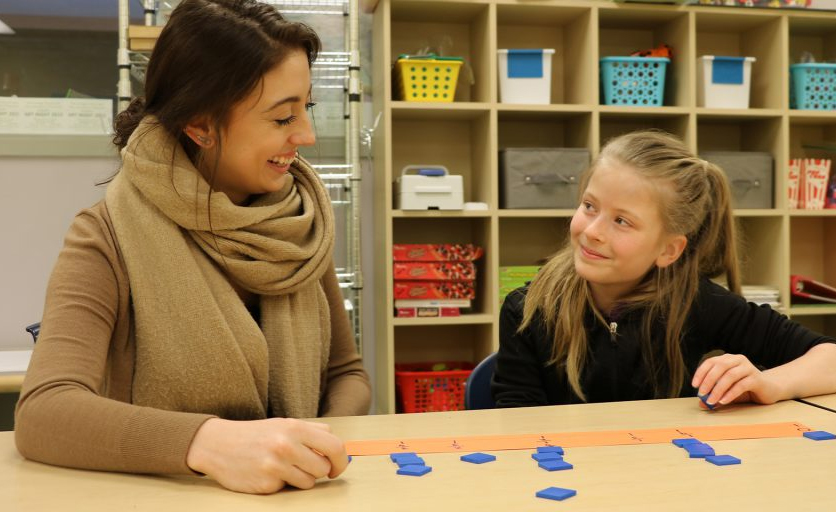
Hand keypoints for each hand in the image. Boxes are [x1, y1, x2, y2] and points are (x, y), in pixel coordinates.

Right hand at [186, 417, 348, 493]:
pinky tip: (267, 473)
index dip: (341, 460)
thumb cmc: (256, 435)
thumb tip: (340, 451)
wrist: (218, 444)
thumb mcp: (284, 425)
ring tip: (283, 467)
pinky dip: (281, 484)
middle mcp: (286, 446)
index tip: (336, 467)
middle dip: (318, 470)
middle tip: (304, 465)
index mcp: (295, 428)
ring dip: (300, 479)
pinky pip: (287, 489)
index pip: (334, 447)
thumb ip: (313, 434)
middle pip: (323, 468)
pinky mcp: (265, 485)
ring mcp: (275, 466)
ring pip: (309, 483)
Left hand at [691, 353, 782, 408]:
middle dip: (708, 381)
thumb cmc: (745, 389)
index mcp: (727, 359)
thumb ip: (715, 395)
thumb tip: (701, 404)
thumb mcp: (727, 392)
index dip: (701, 373)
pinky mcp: (757, 378)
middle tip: (701, 394)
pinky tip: (724, 401)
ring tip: (711, 401)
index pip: (710, 362)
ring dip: (718, 389)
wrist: (769, 389)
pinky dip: (730, 394)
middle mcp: (738, 360)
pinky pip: (741, 385)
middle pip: (720, 366)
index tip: (694, 385)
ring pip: (730, 376)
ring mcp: (748, 368)